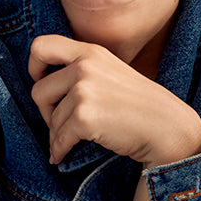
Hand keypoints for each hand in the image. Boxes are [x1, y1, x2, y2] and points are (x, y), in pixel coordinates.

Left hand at [28, 34, 200, 167]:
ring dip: (57, 135)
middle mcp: (85, 67)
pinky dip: (59, 150)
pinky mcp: (85, 117)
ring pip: (50, 119)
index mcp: (90, 52)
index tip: (39, 80)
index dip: (33, 64)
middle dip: (46, 112)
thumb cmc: (140, 105)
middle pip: (39, 90)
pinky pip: (59, 138)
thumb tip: (45, 87)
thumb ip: (84, 71)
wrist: (166, 126)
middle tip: (59, 123)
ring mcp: (84, 91)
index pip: (41, 45)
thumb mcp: (111, 72)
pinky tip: (61, 156)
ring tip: (69, 142)